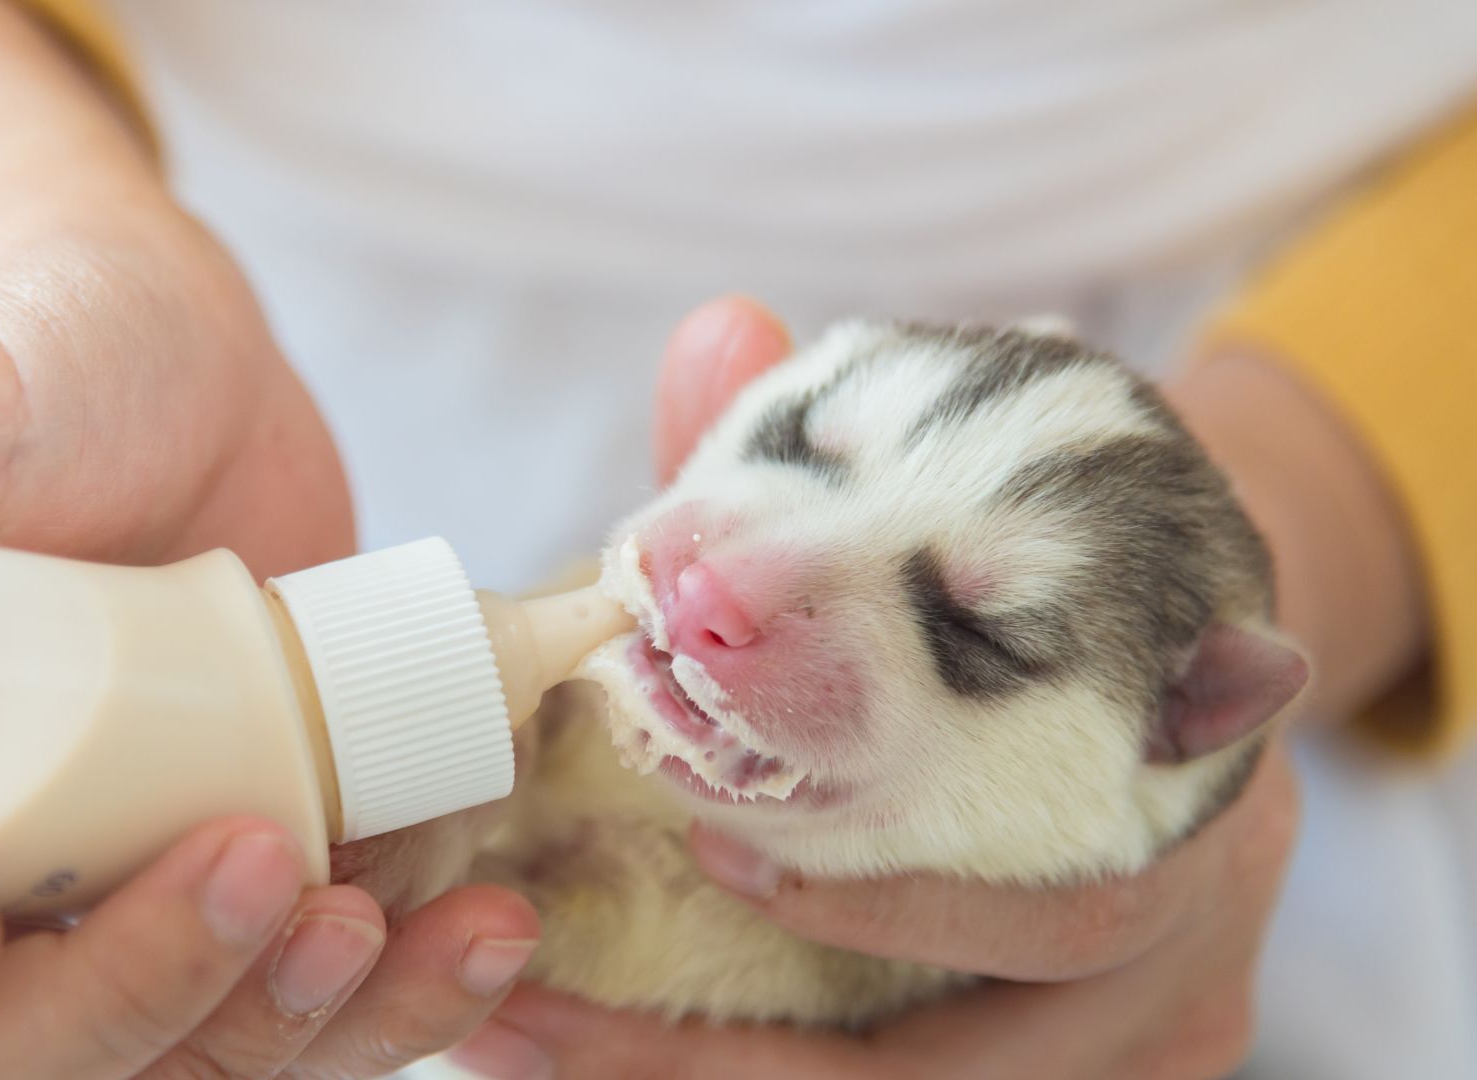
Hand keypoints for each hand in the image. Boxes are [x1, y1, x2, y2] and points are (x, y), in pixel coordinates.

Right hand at [0, 1, 542, 1066]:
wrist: (178, 376)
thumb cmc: (8, 372)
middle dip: (108, 1009)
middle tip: (249, 869)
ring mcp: (74, 923)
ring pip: (141, 1070)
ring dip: (270, 1029)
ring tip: (377, 919)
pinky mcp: (213, 912)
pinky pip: (280, 1021)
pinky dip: (382, 1002)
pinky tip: (467, 928)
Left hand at [448, 296, 1303, 1079]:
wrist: (1204, 664)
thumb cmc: (1068, 590)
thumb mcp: (978, 519)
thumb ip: (839, 442)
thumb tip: (720, 329)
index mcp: (1190, 800)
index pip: (1067, 904)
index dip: (898, 898)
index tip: (725, 848)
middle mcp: (1187, 950)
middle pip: (984, 1069)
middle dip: (755, 1056)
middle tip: (551, 1004)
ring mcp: (1146, 1032)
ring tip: (541, 1039)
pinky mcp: (1096, 1067)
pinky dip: (767, 1079)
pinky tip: (621, 1050)